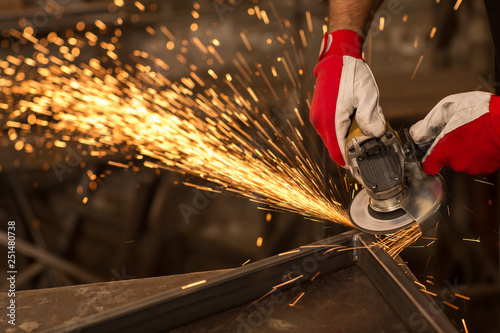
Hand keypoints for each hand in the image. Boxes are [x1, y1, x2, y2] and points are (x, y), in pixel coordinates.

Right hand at [310, 30, 385, 166]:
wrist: (335, 58)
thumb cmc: (351, 73)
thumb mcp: (368, 93)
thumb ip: (372, 116)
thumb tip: (376, 134)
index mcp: (330, 121)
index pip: (337, 154)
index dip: (350, 163)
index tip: (363, 165)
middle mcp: (319, 123)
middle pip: (335, 148)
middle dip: (352, 149)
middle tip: (371, 143)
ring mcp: (317, 119)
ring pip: (333, 140)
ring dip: (347, 139)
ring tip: (363, 127)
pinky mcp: (318, 115)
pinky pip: (331, 130)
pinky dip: (342, 131)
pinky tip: (354, 119)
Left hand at [410, 92, 499, 174]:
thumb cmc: (479, 112)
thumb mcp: (446, 110)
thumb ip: (429, 124)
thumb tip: (417, 132)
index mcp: (443, 151)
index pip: (428, 166)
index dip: (428, 158)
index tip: (429, 151)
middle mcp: (457, 163)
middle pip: (447, 159)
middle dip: (449, 147)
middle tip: (457, 131)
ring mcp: (474, 166)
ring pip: (464, 159)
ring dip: (465, 149)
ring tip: (473, 132)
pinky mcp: (488, 166)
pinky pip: (478, 160)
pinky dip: (479, 151)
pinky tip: (482, 138)